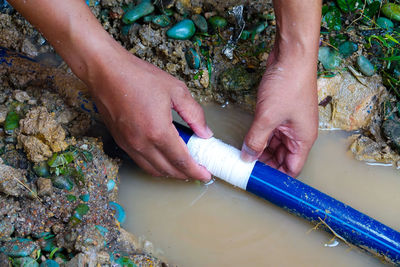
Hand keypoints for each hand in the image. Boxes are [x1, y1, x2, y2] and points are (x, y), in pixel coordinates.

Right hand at [88, 46, 211, 180]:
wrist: (105, 71)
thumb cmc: (139, 76)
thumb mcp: (176, 90)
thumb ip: (194, 114)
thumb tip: (205, 133)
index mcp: (158, 131)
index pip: (181, 161)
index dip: (196, 171)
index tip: (206, 174)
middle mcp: (142, 143)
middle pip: (168, 170)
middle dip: (185, 174)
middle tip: (198, 170)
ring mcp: (129, 144)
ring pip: (153, 170)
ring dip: (170, 172)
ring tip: (182, 166)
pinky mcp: (120, 141)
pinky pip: (140, 162)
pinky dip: (155, 165)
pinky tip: (163, 157)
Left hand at [241, 49, 317, 176]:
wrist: (291, 56)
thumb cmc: (288, 85)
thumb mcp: (268, 117)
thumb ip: (256, 140)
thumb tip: (247, 158)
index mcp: (303, 139)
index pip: (292, 168)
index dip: (277, 177)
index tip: (260, 183)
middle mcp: (298, 134)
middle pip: (282, 159)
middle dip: (266, 165)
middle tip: (245, 172)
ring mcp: (289, 124)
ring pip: (274, 146)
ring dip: (261, 152)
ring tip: (243, 160)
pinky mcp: (280, 114)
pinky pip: (270, 133)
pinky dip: (260, 139)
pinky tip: (247, 143)